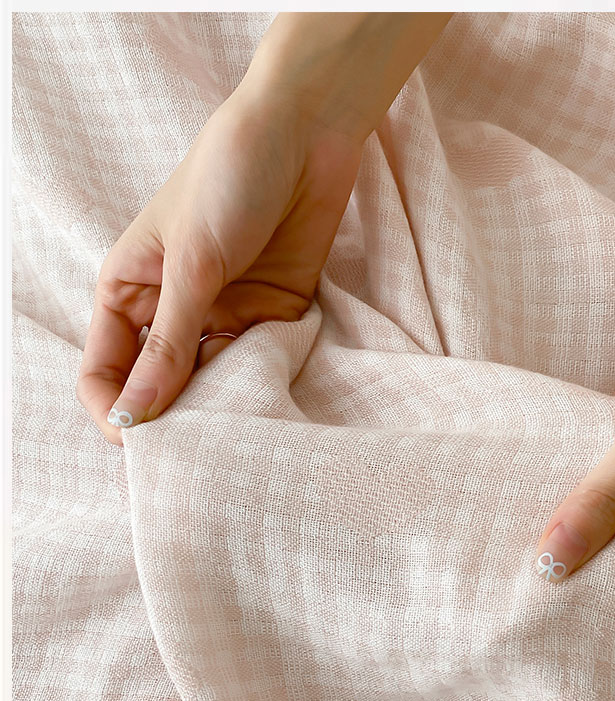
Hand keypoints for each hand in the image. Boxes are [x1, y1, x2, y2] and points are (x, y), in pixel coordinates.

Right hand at [77, 87, 363, 444]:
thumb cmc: (231, 177)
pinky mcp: (270, 317)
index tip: (141, 442)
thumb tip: (135, 416)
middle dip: (173, 423)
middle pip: (158, 390)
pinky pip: (259, 369)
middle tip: (197, 453)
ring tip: (237, 434)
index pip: (105, 373)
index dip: (115, 412)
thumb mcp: (192, 263)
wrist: (308, 131)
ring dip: (222, 412)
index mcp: (129, 292)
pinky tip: (270, 402)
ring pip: (211, 388)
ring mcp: (222, 317)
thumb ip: (169, 344)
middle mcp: (172, 313)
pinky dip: (262, 389)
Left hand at [533, 203, 614, 582]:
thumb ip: (610, 492)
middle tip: (502, 562)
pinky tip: (521, 471)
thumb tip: (555, 561)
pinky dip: (568, 456)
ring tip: (497, 524)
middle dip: (574, 533)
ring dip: (565, 493)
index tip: (533, 587)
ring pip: (604, 491)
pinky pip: (596, 453)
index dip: (593, 570)